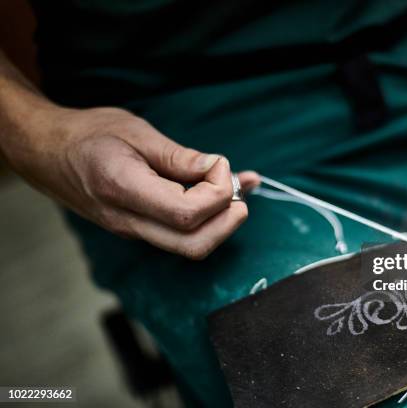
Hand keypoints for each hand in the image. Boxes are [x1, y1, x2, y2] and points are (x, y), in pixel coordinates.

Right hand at [7, 106, 259, 258]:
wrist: (47, 153)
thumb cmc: (88, 135)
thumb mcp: (136, 132)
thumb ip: (179, 157)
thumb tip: (218, 170)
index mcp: (124, 190)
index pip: (187, 214)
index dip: (216, 192)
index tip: (219, 164)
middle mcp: (129, 222)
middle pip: (194, 245)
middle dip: (229, 222)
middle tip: (241, 191)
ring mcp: (133, 231)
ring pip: (190, 246)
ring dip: (223, 222)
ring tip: (238, 188)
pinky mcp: (140, 229)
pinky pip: (180, 235)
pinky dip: (209, 219)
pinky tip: (222, 193)